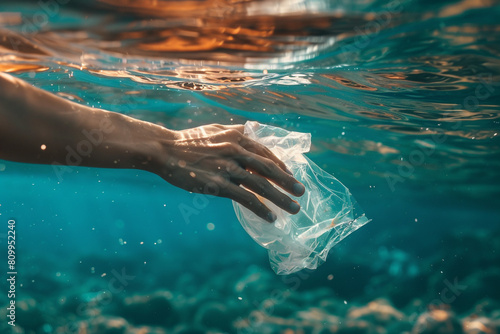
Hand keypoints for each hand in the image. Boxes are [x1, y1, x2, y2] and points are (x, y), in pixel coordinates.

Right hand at [152, 124, 304, 221]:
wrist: (164, 150)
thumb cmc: (188, 141)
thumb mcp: (216, 129)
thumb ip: (236, 131)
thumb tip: (253, 131)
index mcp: (237, 137)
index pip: (266, 153)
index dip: (281, 166)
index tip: (290, 177)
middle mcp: (235, 150)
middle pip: (269, 168)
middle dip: (288, 182)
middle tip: (301, 192)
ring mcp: (227, 168)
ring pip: (261, 185)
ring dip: (280, 198)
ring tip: (294, 209)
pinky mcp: (217, 185)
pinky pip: (245, 198)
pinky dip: (260, 209)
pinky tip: (270, 217)